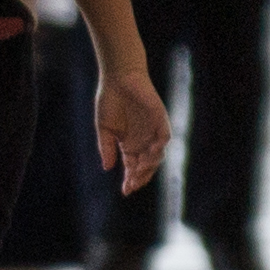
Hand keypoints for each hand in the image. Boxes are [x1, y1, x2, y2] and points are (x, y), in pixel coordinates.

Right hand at [92, 67, 172, 190]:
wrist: (118, 77)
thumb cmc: (110, 100)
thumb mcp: (104, 128)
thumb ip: (106, 148)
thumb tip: (107, 168)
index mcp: (129, 144)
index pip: (133, 167)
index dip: (131, 180)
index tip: (125, 191)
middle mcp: (143, 140)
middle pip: (146, 165)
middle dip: (140, 177)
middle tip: (133, 185)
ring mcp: (153, 130)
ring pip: (157, 155)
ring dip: (150, 165)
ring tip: (139, 172)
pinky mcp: (160, 119)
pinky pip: (164, 137)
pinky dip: (159, 148)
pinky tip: (150, 154)